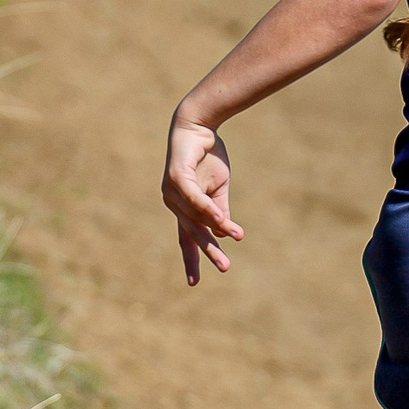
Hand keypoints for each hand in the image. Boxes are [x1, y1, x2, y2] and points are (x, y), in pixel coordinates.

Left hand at [162, 117, 242, 285]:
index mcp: (183, 209)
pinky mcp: (175, 179)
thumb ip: (220, 210)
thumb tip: (227, 233)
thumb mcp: (219, 188)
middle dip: (209, 251)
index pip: (186, 239)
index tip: (193, 283)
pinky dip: (209, 209)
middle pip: (192, 233)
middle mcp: (174, 204)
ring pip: (197, 217)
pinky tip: (221, 220)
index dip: (191, 260)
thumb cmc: (207, 155)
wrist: (198, 126)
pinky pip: (194, 199)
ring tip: (237, 237)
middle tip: (225, 267)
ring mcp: (172, 193)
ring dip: (218, 227)